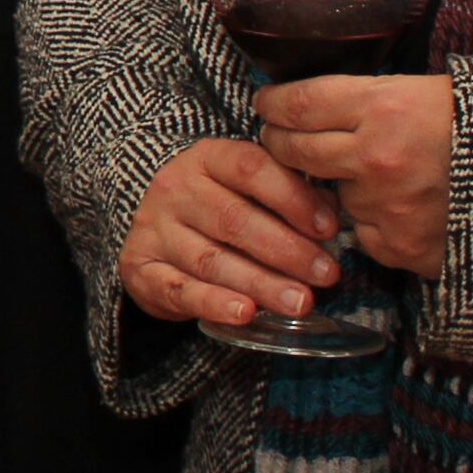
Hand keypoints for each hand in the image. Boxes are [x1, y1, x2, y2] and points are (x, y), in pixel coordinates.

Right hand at [117, 136, 346, 331]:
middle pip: (234, 220)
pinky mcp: (140, 268)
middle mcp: (175, 189)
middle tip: (327, 276)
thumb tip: (332, 215)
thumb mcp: (248, 187)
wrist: (152, 223)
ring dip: (261, 283)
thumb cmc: (219, 204)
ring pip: (211, 259)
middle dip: (287, 251)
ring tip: (301, 302)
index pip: (251, 168)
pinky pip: (178, 289)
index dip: (293, 198)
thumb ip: (289, 194)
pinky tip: (246, 313)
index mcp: (206, 158)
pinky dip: (213, 303)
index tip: (330, 229)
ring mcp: (154, 229)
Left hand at [254, 74, 456, 274]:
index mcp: (382, 106)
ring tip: (374, 176)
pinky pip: (364, 234)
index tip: (266, 105)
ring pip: (332, 196)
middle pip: (295, 150)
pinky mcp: (402, 247)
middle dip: (281, 142)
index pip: (298, 104)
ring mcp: (386, 207)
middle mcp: (375, 158)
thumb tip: (318, 105)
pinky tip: (402, 208)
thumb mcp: (430, 90)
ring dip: (342, 187)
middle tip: (281, 137)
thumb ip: (372, 100)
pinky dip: (374, 222)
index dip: (274, 104)